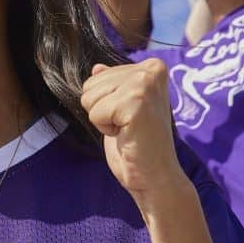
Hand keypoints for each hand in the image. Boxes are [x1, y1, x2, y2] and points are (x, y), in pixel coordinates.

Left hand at [80, 59, 187, 210]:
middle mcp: (151, 70)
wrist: (154, 175)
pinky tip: (126, 134)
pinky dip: (105, 129)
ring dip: (103, 119)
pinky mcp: (136, 102)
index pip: (95, 77)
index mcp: (151, 67)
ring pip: (89, 98)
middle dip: (101, 110)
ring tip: (127, 129)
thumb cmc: (138, 143)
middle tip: (128, 125)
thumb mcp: (121, 108)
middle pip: (90, 85)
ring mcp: (145, 84)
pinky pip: (95, 113)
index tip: (130, 116)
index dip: (105, 102)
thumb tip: (97, 68)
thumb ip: (113, 85)